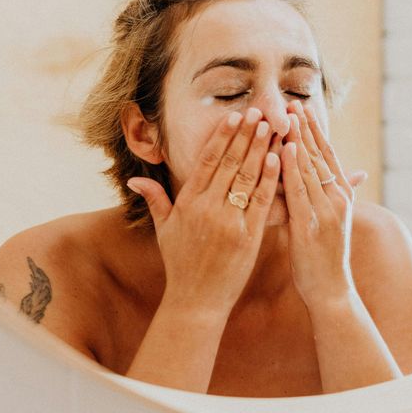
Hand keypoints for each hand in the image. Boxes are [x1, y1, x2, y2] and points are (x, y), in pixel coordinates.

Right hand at [126, 108, 280, 314]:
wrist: (196, 301)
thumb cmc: (181, 264)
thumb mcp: (164, 230)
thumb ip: (155, 201)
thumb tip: (134, 180)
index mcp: (188, 203)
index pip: (206, 161)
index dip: (222, 137)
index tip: (235, 116)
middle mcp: (207, 208)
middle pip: (229, 163)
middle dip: (246, 135)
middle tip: (260, 111)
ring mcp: (229, 221)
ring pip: (247, 177)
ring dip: (261, 149)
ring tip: (272, 127)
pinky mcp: (248, 236)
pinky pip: (261, 201)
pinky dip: (269, 178)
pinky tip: (277, 159)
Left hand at [280, 101, 357, 309]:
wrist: (331, 291)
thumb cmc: (324, 257)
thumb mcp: (331, 221)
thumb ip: (326, 196)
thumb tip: (324, 176)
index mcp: (341, 196)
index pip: (328, 155)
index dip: (316, 130)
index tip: (303, 107)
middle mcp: (337, 199)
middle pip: (320, 156)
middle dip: (305, 128)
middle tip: (291, 102)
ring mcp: (326, 211)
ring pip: (310, 168)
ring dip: (298, 140)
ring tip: (286, 116)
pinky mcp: (311, 225)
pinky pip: (299, 192)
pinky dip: (292, 169)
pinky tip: (283, 150)